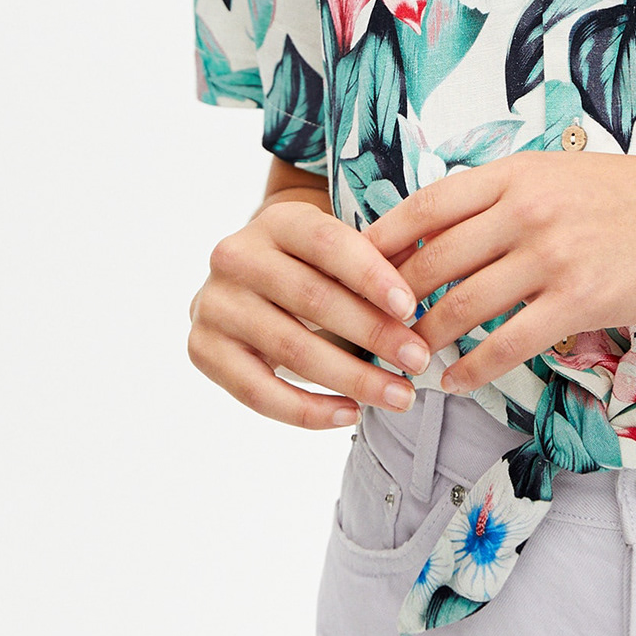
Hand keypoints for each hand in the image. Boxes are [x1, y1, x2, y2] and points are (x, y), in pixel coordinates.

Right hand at [188, 191, 430, 427]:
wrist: (249, 285)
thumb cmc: (313, 269)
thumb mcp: (340, 252)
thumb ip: (379, 261)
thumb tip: (433, 278)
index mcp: (276, 221)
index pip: (326, 244)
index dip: (371, 275)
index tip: (413, 309)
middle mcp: (236, 256)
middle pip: (311, 299)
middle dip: (373, 334)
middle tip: (419, 362)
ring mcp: (213, 303)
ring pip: (289, 349)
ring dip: (352, 378)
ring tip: (398, 396)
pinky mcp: (203, 349)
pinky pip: (258, 391)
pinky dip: (308, 409)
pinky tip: (350, 414)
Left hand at [363, 153, 635, 397]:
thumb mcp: (565, 174)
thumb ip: (508, 195)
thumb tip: (448, 227)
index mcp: (518, 173)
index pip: (425, 206)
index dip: (380, 240)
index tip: (350, 267)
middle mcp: (527, 210)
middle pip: (432, 260)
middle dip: (390, 300)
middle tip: (364, 329)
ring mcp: (553, 256)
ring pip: (461, 305)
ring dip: (423, 339)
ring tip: (403, 360)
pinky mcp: (580, 302)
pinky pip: (507, 343)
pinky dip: (472, 367)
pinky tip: (455, 381)